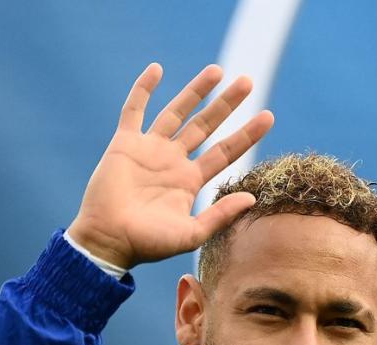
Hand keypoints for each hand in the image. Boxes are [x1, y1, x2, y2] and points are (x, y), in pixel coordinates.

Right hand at [65, 63, 274, 268]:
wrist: (108, 241)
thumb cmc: (148, 244)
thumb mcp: (192, 234)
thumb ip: (220, 215)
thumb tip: (252, 197)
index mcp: (190, 181)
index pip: (225, 152)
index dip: (246, 134)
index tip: (268, 116)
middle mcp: (173, 161)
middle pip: (205, 125)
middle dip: (226, 104)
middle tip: (247, 81)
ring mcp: (149, 150)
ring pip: (176, 112)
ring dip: (195, 91)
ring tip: (217, 70)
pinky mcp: (124, 144)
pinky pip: (134, 110)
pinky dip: (143, 89)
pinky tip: (157, 69)